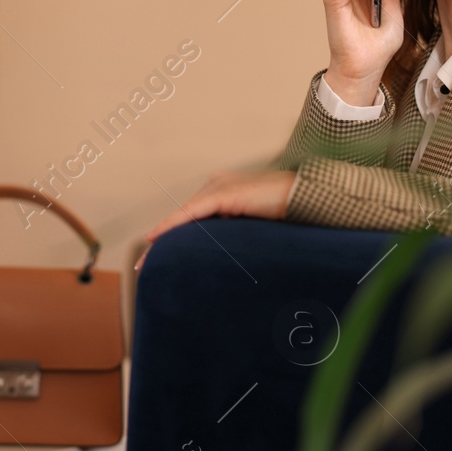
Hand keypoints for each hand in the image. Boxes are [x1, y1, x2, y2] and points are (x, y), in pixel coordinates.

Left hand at [134, 170, 296, 269]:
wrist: (308, 200)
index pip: (191, 217)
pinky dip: (172, 226)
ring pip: (183, 216)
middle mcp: (217, 184)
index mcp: (224, 191)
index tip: (154, 257)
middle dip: (162, 241)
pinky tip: (156, 239)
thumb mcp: (253, 227)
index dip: (171, 236)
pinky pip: (191, 212)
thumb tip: (218, 258)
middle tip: (142, 266)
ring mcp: (219, 186)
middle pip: (182, 216)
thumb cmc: (288, 216)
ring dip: (163, 238)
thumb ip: (235, 234)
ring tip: (146, 261)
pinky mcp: (224, 193)